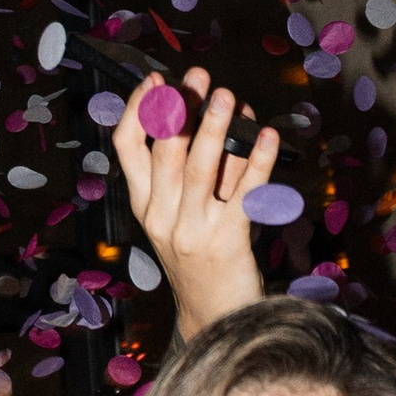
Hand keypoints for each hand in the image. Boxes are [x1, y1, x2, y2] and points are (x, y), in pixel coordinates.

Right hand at [112, 70, 279, 340]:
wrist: (218, 318)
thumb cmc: (202, 261)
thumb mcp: (185, 217)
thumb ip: (196, 173)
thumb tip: (217, 120)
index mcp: (143, 206)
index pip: (127, 149)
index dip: (139, 110)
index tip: (155, 80)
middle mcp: (161, 217)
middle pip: (165, 153)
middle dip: (180, 109)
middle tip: (197, 76)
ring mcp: (192, 231)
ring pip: (200, 169)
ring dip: (215, 129)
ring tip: (229, 97)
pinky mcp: (227, 242)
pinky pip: (243, 194)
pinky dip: (257, 162)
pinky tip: (268, 137)